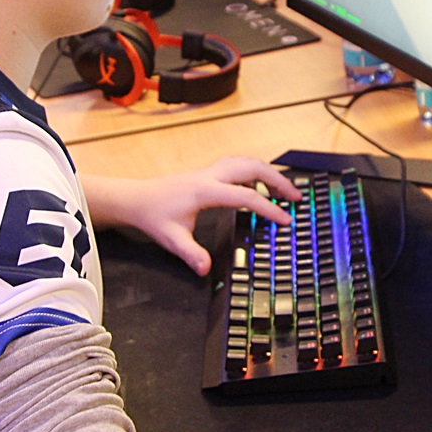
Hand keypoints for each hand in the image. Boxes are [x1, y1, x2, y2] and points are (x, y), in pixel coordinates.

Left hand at [88, 157, 301, 273]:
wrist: (136, 199)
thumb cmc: (153, 216)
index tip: (285, 219)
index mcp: (205, 191)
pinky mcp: (207, 173)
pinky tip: (258, 185)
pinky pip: (238, 165)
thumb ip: (191, 254)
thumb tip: (205, 269)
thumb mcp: (171, 239)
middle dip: (278, 180)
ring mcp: (209, 172)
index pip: (246, 196)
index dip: (268, 208)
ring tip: (284, 189)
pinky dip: (254, 171)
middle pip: (252, 167)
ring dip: (268, 172)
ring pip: (246, 162)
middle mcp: (210, 176)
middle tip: (295, 197)